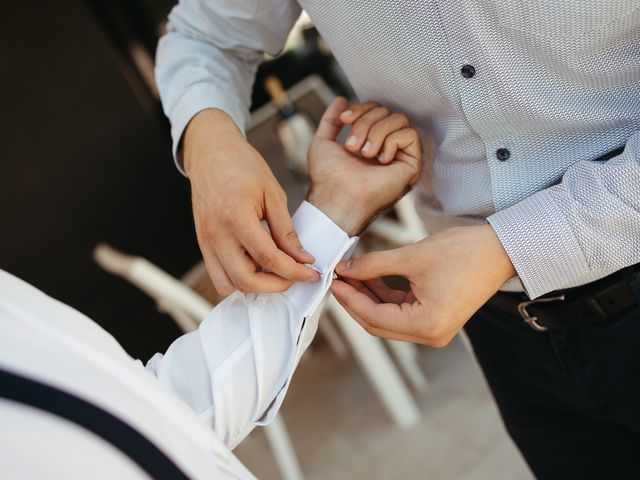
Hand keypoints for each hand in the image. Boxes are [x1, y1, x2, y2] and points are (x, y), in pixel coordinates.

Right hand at [183, 108, 318, 295]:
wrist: (210, 152)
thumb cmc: (241, 165)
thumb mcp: (273, 193)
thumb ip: (286, 230)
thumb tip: (302, 258)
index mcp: (236, 217)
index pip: (268, 258)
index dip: (294, 271)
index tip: (311, 273)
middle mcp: (217, 234)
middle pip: (246, 281)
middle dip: (276, 285)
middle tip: (295, 276)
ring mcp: (206, 242)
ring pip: (229, 285)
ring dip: (255, 286)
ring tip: (275, 271)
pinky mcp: (203, 244)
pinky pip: (218, 275)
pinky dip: (239, 280)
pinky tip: (257, 266)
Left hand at [307, 98, 424, 234]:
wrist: (336, 197)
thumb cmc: (328, 177)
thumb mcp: (323, 142)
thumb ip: (331, 120)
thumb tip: (342, 99)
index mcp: (369, 141)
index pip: (376, 109)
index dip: (361, 108)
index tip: (344, 119)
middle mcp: (387, 147)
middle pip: (387, 111)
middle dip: (365, 123)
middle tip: (352, 146)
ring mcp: (400, 156)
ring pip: (399, 119)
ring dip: (376, 132)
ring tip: (364, 154)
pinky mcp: (412, 165)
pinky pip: (410, 134)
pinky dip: (392, 141)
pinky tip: (381, 159)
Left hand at [330, 224, 516, 346]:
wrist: (500, 250)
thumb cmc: (465, 252)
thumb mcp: (412, 256)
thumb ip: (374, 265)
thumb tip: (345, 269)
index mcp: (427, 325)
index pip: (373, 317)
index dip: (349, 298)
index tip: (333, 279)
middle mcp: (430, 335)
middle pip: (377, 322)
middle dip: (355, 299)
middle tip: (338, 277)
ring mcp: (433, 329)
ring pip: (387, 318)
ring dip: (368, 297)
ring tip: (351, 273)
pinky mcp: (435, 319)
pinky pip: (400, 312)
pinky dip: (384, 296)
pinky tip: (370, 276)